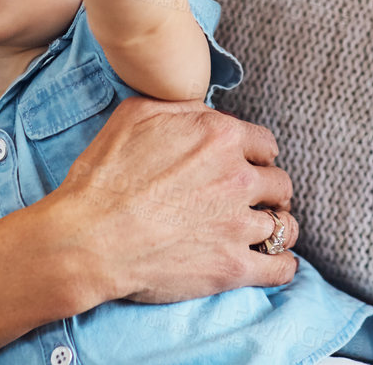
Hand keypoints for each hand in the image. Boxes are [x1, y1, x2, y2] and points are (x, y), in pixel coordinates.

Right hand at [47, 97, 299, 303]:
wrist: (88, 238)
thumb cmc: (103, 175)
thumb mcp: (136, 114)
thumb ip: (181, 106)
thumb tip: (203, 110)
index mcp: (220, 137)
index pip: (266, 144)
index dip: (258, 156)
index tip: (250, 166)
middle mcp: (238, 177)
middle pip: (279, 184)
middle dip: (270, 192)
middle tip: (255, 201)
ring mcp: (238, 225)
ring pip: (285, 225)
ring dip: (276, 228)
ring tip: (264, 233)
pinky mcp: (232, 267)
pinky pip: (280, 267)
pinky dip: (281, 266)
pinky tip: (273, 263)